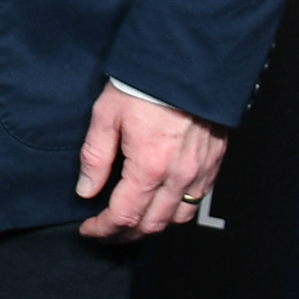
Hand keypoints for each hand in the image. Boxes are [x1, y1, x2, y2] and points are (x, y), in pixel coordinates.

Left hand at [75, 84, 228, 239]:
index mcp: (150, 166)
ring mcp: (200, 172)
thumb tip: (86, 189)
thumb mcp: (107, 115)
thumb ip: (95, 157)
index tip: (88, 229)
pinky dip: (175, 212)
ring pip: (177, 219)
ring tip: (130, 224)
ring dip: (151, 227)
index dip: (102, 229)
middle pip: (151, 225)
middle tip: (105, 232)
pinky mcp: (213, 164)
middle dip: (124, 235)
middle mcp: (179, 176)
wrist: (188, 63)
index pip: (124, 216)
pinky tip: (159, 205)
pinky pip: (196, 202)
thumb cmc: (147, 85)